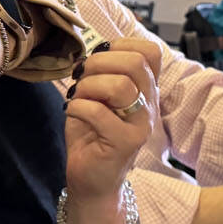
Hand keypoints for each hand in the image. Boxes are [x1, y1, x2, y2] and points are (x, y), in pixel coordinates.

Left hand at [63, 41, 158, 203]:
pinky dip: (77, 107)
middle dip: (99, 62)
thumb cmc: (91, 134)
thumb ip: (101, 72)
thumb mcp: (97, 96)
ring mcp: (141, 124)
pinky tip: (72, 112)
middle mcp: (149, 104)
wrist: (91, 179)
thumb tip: (92, 47)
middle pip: (135, 62)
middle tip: (81, 77)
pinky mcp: (125, 143)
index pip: (150, 51)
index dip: (120, 45)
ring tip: (77, 97)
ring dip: (88, 86)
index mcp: (145, 88)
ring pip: (120, 85)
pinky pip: (99, 112)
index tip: (98, 57)